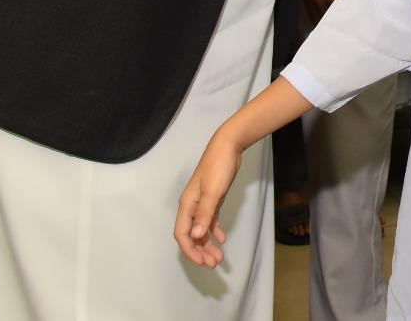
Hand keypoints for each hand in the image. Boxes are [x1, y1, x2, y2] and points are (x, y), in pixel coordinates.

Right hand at [174, 131, 245, 267]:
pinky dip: (214, 230)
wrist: (228, 146)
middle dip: (200, 251)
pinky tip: (222, 238)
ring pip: (201, 229)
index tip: (202, 262)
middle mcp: (191, 206)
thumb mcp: (213, 192)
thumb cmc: (218, 167)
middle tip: (213, 264)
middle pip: (192, 235)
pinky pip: (210, 220)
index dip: (190, 250)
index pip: (182, 234)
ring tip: (219, 257)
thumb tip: (195, 236)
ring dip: (208, 244)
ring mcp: (201, 203)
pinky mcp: (212, 199)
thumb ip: (204, 214)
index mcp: (187, 205)